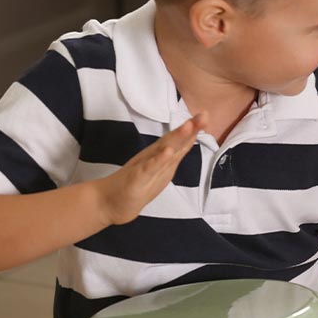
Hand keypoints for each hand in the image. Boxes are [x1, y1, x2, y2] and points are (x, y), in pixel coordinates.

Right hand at [92, 113, 206, 225]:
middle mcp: (154, 157)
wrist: (111, 202)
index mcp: (161, 156)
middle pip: (174, 140)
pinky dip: (159, 160)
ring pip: (163, 150)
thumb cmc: (137, 184)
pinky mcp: (138, 177)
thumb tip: (186, 143)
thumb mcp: (160, 170)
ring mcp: (146, 166)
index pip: (181, 141)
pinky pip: (149, 167)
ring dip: (177, 138)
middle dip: (190, 128)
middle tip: (204, 115)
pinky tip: (167, 152)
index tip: (206, 115)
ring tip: (189, 126)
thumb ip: (171, 157)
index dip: (194, 129)